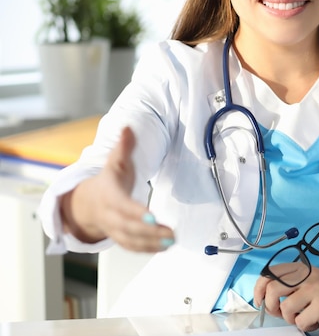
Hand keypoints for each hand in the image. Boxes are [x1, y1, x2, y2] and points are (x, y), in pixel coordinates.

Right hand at [60, 126, 174, 251]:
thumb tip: (128, 127)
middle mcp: (109, 215)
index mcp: (109, 195)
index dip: (136, 212)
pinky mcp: (120, 238)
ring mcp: (114, 229)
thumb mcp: (115, 161)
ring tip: (171, 241)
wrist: (88, 202)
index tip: (152, 216)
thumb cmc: (108, 181)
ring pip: (130, 240)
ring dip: (151, 244)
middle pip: (127, 227)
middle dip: (149, 232)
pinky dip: (148, 249)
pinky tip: (164, 248)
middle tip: (170, 233)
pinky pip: (132, 247)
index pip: (122, 206)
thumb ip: (124, 146)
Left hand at [253, 264, 318, 331]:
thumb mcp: (311, 281)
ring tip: (302, 317)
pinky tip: (315, 322)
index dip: (259, 288)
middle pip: (272, 289)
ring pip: (285, 308)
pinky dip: (305, 326)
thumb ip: (291, 283)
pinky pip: (301, 321)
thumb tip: (265, 296)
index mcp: (301, 268)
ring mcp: (316, 289)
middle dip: (271, 307)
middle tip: (279, 313)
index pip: (270, 273)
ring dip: (290, 319)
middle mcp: (307, 275)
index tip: (259, 300)